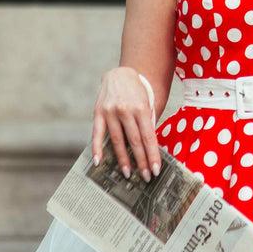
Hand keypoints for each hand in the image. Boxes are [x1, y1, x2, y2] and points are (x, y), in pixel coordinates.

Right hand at [91, 66, 160, 181]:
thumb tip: (150, 148)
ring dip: (123, 159)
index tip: (156, 170)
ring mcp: (110, 112)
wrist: (119, 74)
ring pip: (117, 140)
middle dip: (141, 161)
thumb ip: (148, 124)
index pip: (148, 137)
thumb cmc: (137, 93)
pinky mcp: (98, 112)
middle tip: (145, 177)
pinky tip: (98, 162)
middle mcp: (125, 110)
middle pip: (134, 141)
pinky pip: (97, 134)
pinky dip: (96, 148)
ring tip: (128, 174)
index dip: (152, 155)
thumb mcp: (148, 105)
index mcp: (141, 108)